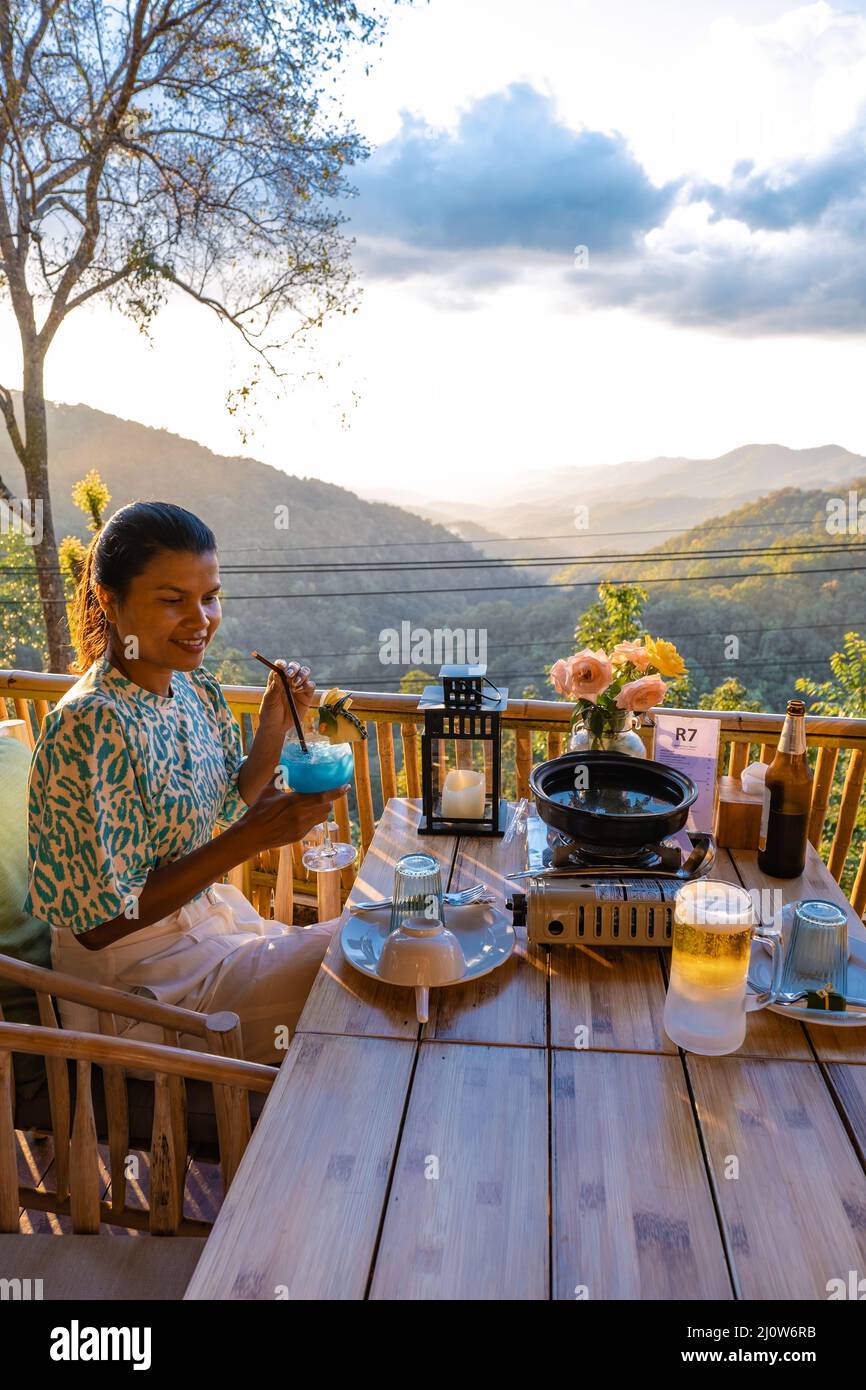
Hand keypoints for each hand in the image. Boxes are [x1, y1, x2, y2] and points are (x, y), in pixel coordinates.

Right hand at [235, 780, 349, 853]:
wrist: (251, 835)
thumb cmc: (258, 811)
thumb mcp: (268, 790)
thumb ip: (278, 776)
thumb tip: (283, 765)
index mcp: (295, 802)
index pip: (323, 796)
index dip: (337, 792)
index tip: (346, 786)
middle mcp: (302, 815)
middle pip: (326, 808)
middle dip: (329, 800)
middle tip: (327, 794)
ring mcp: (301, 827)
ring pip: (321, 818)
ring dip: (323, 810)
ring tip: (317, 804)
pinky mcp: (299, 836)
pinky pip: (313, 826)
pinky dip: (313, 819)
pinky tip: (304, 815)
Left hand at [258, 659, 316, 735]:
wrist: (277, 728)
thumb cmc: (269, 713)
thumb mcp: (269, 701)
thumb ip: (274, 688)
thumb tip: (277, 673)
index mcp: (276, 679)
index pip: (280, 666)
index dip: (281, 664)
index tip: (281, 666)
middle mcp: (288, 680)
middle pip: (294, 667)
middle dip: (293, 668)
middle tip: (289, 675)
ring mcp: (298, 687)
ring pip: (305, 673)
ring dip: (301, 675)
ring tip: (294, 685)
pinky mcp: (307, 695)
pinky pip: (311, 685)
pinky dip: (307, 685)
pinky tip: (299, 691)